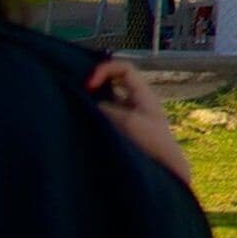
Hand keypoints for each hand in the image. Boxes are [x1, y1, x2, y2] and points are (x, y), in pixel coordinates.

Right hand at [86, 58, 193, 185]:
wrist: (164, 169)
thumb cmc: (151, 142)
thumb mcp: (128, 122)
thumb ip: (107, 109)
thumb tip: (89, 103)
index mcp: (142, 93)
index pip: (123, 68)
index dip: (104, 69)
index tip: (89, 84)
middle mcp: (135, 101)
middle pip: (112, 82)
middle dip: (93, 84)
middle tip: (74, 92)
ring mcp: (128, 115)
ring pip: (105, 100)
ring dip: (90, 102)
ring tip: (72, 106)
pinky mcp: (121, 130)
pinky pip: (103, 117)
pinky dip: (92, 116)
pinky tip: (79, 121)